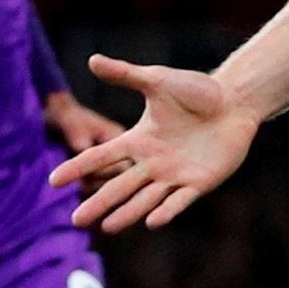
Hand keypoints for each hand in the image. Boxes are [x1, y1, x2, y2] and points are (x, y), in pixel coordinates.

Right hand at [47, 54, 260, 232]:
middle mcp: (153, 162)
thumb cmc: (197, 91)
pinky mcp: (199, 182)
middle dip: (99, 202)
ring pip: (146, 198)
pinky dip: (167, 210)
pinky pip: (180, 199)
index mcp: (139, 139)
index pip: (103, 156)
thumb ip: (126, 75)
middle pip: (120, 185)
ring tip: (106, 227)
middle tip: (75, 220)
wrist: (235, 101)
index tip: (53, 181)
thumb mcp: (159, 81)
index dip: (79, 167)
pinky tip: (152, 221)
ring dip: (127, 213)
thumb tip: (92, 60)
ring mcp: (175, 174)